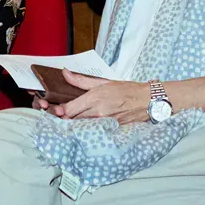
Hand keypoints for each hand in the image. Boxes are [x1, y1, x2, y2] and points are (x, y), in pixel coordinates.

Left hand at [33, 69, 149, 123]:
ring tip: (72, 121)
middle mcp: (98, 112)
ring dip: (74, 125)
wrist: (147, 100)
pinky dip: (86, 130)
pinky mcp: (110, 130)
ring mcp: (104, 123)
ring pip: (81, 127)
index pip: (69, 109)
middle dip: (64, 118)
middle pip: (72, 120)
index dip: (60, 111)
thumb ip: (81, 80)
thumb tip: (65, 73)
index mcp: (95, 97)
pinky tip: (84, 128)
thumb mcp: (103, 81)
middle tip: (61, 116)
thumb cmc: (127, 89)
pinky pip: (92, 131)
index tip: (57, 109)